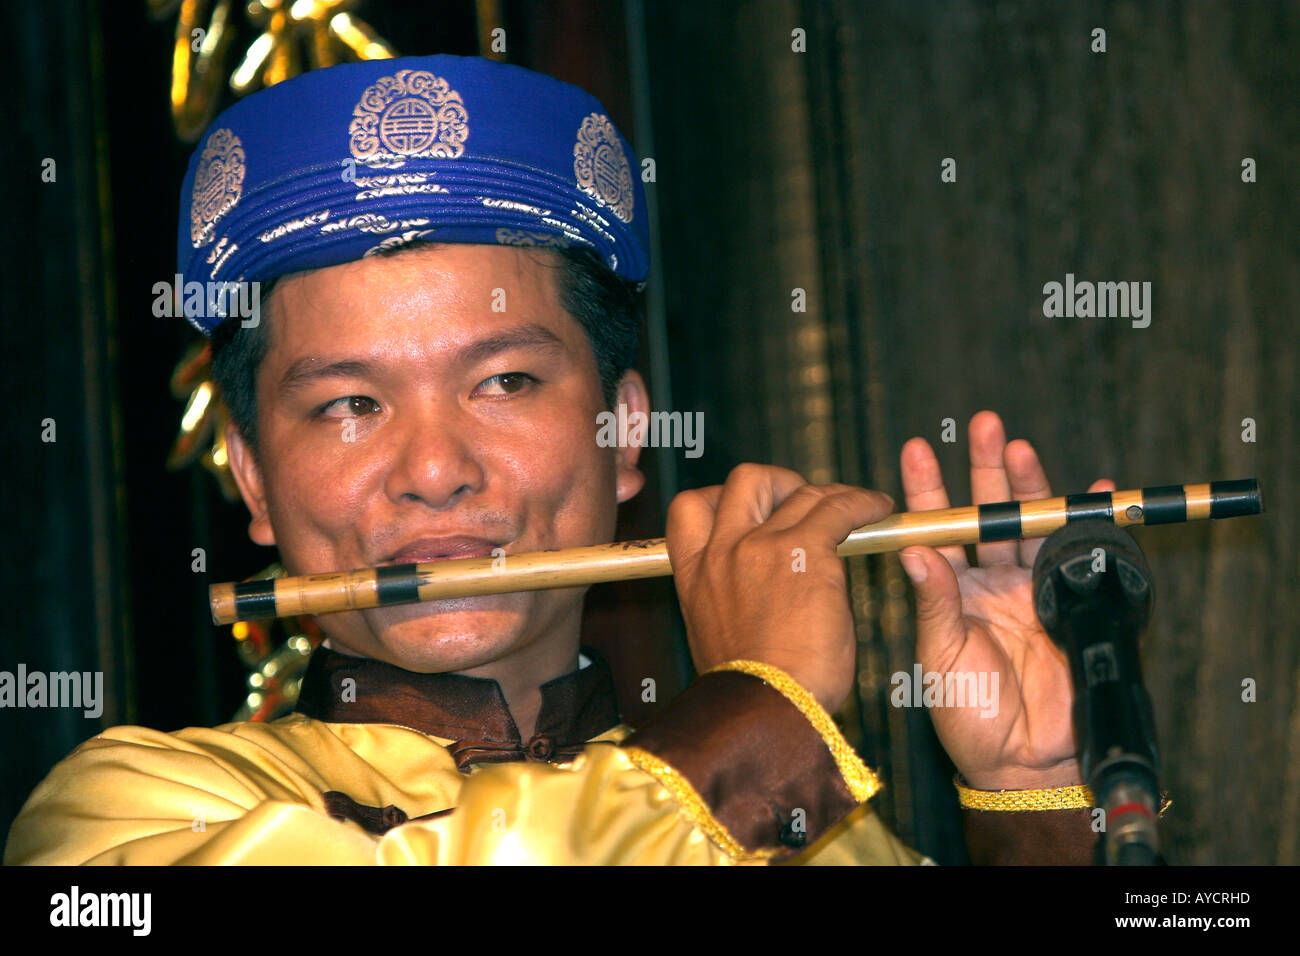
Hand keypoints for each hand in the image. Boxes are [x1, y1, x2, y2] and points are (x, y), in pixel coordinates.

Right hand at [666, 463, 894, 712]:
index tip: (750, 512)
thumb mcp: (718, 638)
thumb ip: (729, 602)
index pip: (688, 509)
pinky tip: (878, 510)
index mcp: (693, 576)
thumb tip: (755, 595)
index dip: (719, 498)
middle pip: (744, 481)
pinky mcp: (805, 552)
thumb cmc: (752, 694)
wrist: (765, 712)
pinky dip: (862, 503)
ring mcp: (760, 548)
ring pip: (799, 491)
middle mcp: (722, 553)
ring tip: (856, 508)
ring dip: (831, 494)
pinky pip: (838, 508)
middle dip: (778, 483)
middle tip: (804, 504)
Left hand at [898, 410, 1112, 790]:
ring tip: (1020, 447)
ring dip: (1028, 485)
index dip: (927, 488)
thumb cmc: (967, 714)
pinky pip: (1079, 555)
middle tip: (983, 425)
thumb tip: (913, 550)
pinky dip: (1089, 522)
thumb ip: (934, 602)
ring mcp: (1028, 589)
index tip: (916, 448)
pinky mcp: (1067, 604)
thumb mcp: (940, 655)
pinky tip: (1096, 491)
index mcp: (948, 590)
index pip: (935, 528)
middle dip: (985, 468)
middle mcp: (987, 581)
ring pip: (1028, 524)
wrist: (1022, 759)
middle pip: (987, 512)